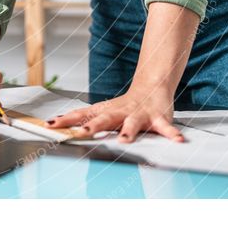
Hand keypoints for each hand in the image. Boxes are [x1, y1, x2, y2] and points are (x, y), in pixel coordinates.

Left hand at [45, 82, 184, 142]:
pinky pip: (165, 128)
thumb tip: (52, 123)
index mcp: (105, 111)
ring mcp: (138, 114)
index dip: (66, 120)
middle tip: (82, 134)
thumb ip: (81, 118)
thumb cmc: (124, 105)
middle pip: (103, 119)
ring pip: (132, 123)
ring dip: (128, 132)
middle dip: (92, 126)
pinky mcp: (157, 118)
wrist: (151, 87)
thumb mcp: (101, 111)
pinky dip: (171, 133)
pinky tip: (177, 140)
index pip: (81, 114)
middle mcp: (119, 112)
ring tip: (124, 140)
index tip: (51, 125)